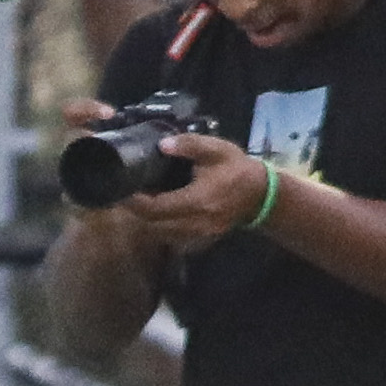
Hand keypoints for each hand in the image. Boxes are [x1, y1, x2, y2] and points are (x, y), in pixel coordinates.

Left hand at [117, 132, 271, 250]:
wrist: (261, 194)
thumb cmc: (236, 169)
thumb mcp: (216, 150)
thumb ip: (190, 145)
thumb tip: (163, 145)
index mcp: (196, 201)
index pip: (155, 209)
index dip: (135, 202)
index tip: (124, 189)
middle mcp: (194, 223)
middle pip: (152, 225)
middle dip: (137, 212)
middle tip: (128, 195)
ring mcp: (198, 235)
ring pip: (160, 235)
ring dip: (148, 221)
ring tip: (142, 203)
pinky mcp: (201, 240)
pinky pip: (172, 239)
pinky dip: (161, 228)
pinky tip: (160, 213)